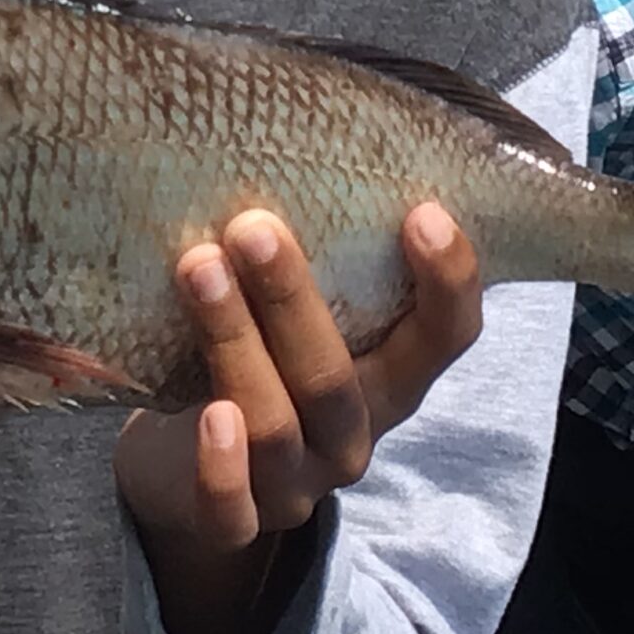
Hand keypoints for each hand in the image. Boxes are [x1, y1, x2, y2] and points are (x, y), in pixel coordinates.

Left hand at [113, 202, 483, 633]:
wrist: (185, 461)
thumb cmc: (259, 351)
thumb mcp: (301, 305)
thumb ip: (321, 248)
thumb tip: (309, 115)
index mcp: (390, 378)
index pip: (446, 339)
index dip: (447, 283)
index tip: (423, 213)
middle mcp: (353, 434)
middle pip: (337, 379)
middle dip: (294, 300)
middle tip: (253, 226)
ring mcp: (296, 483)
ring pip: (277, 426)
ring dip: (237, 345)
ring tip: (197, 270)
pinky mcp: (234, 519)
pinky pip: (233, 510)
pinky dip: (223, 468)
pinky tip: (209, 417)